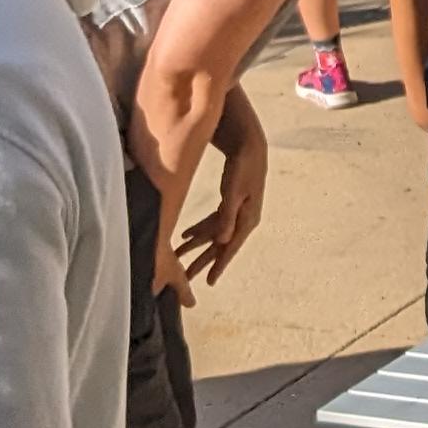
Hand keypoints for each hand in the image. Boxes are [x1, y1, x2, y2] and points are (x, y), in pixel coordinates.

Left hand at [178, 127, 268, 286]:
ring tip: (179, 257)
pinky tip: (186, 236)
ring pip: (214, 234)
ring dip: (197, 245)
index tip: (209, 281)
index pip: (231, 247)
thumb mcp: (234, 193)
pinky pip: (213, 222)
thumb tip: (223, 241)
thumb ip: (227, 217)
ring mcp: (237, 212)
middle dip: (202, 261)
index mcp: (247, 219)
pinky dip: (200, 229)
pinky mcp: (230, 204)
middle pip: (220, 245)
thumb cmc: (243, 167)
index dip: (219, 265)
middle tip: (186, 277)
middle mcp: (243, 219)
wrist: (249, 146)